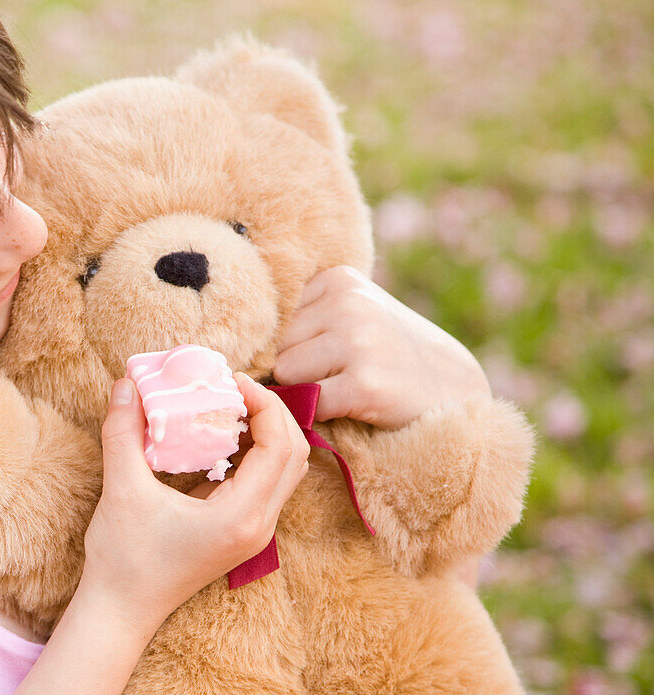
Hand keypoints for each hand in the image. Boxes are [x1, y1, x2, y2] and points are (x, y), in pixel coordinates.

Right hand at [80, 372, 309, 636]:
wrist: (122, 612)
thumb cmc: (124, 560)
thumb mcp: (122, 490)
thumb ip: (123, 434)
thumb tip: (125, 385)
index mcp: (241, 516)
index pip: (280, 446)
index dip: (264, 404)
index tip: (231, 381)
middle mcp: (260, 526)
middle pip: (294, 454)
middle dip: (271, 413)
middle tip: (233, 388)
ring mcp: (255, 533)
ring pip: (286, 470)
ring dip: (268, 432)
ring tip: (230, 406)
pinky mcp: (243, 533)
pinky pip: (268, 483)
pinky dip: (257, 452)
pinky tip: (222, 437)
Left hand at [273, 266, 491, 428]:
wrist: (456, 390)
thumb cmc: (389, 354)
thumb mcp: (354, 314)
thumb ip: (305, 316)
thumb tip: (238, 341)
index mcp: (338, 279)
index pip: (275, 319)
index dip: (290, 346)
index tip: (323, 354)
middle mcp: (347, 303)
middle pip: (276, 347)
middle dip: (296, 370)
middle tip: (339, 376)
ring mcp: (357, 342)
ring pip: (286, 375)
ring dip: (307, 392)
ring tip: (347, 387)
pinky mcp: (364, 385)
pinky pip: (309, 404)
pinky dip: (322, 414)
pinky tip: (354, 406)